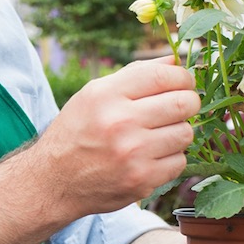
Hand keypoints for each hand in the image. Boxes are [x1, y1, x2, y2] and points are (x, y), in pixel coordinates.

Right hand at [35, 56, 198, 218]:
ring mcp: (132, 154)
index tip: (184, 82)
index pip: (164, 75)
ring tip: (159, 135)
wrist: (54, 182)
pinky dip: (170, 159)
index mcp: (106, 95)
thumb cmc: (77, 133)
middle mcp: (119, 122)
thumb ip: (134, 75)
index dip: (183, 77)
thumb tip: (175, 61)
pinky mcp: (141, 180)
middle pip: (183, 103)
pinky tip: (151, 157)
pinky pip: (180, 162)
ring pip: (185, 133)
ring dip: (178, 133)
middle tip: (180, 107)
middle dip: (188, 103)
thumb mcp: (93, 95)